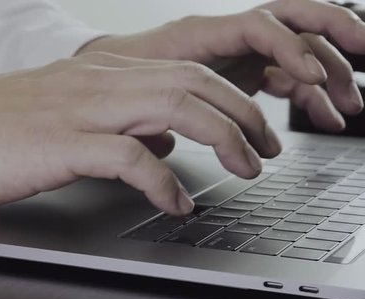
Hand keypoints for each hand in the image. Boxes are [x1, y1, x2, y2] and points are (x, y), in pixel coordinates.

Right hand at [0, 53, 280, 214]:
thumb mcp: (65, 112)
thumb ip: (117, 120)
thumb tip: (162, 144)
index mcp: (99, 71)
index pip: (183, 69)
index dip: (229, 94)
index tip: (251, 124)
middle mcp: (98, 81)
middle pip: (193, 82)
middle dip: (242, 114)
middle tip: (267, 147)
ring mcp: (81, 109)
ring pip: (175, 107)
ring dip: (223, 138)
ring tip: (246, 168)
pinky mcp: (63, 143)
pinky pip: (131, 157)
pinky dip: (165, 182)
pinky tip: (178, 202)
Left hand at [78, 0, 364, 132]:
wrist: (92, 75)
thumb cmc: (106, 76)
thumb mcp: (123, 94)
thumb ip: (148, 116)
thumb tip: (164, 145)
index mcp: (198, 35)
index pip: (260, 25)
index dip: (291, 47)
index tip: (312, 77)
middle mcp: (223, 38)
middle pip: (295, 22)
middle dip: (336, 38)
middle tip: (363, 61)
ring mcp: (232, 54)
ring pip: (296, 53)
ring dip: (327, 77)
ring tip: (347, 108)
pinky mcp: (234, 73)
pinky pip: (281, 77)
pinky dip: (303, 95)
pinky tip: (320, 114)